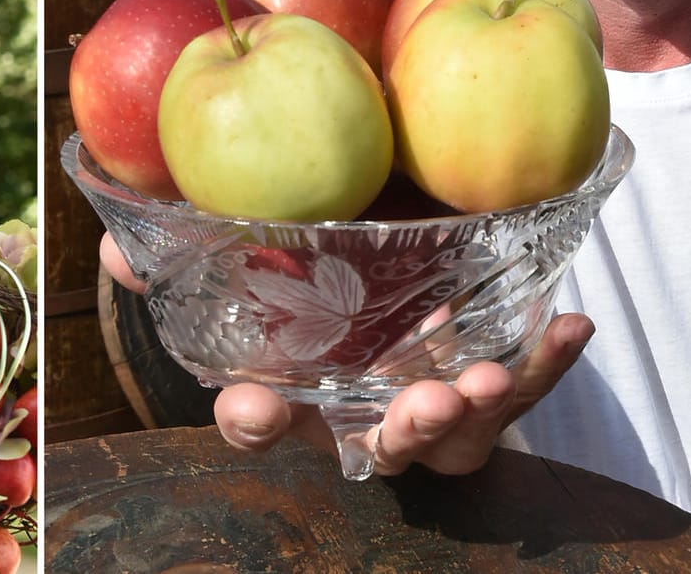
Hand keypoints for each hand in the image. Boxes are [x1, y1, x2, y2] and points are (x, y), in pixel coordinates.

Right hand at [98, 231, 592, 475]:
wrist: (402, 253)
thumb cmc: (304, 267)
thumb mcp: (241, 255)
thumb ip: (181, 249)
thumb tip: (119, 246)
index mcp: (294, 393)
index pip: (259, 421)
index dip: (254, 420)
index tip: (255, 404)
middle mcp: (364, 414)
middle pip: (381, 444)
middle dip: (402, 430)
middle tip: (420, 402)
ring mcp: (432, 406)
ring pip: (458, 437)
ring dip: (476, 412)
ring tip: (487, 377)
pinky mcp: (492, 384)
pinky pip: (526, 387)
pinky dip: (547, 364)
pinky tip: (571, 326)